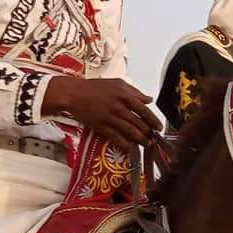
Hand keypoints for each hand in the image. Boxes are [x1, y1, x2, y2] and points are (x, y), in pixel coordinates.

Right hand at [42, 77, 162, 148]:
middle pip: (139, 123)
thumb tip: (149, 100)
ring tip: (147, 144)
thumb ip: (135, 92)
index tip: (159, 127)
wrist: (74, 93)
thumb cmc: (94, 87)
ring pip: (130, 132)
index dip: (154, 120)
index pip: (144, 110)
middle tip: (155, 138)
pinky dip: (125, 144)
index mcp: (124, 95)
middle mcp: (118, 107)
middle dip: (149, 133)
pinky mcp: (101, 127)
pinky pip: (116, 138)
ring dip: (141, 140)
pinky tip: (130, 148)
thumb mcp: (117, 84)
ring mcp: (110, 118)